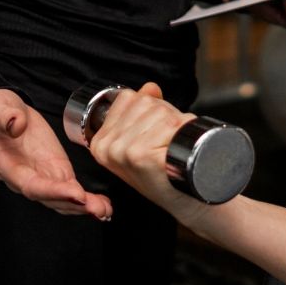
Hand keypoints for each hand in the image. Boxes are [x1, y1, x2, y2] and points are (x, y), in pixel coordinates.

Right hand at [0, 88, 111, 219]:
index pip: (32, 185)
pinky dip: (84, 199)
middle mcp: (24, 176)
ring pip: (61, 198)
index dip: (53, 191)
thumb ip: (4, 115)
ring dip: (83, 206)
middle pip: (49, 198)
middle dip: (73, 205)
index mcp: (8, 165)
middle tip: (97, 209)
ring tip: (104, 210)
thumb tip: (16, 124)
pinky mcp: (52, 168)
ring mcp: (40, 174)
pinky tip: (101, 204)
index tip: (76, 194)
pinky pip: (68, 188)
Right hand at [87, 83, 203, 224]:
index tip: (153, 129)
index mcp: (100, 141)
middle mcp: (108, 146)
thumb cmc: (164, 168)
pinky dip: (181, 130)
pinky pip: (168, 124)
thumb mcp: (145, 137)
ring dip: (174, 122)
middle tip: (167, 140)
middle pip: (144, 102)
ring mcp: (124, 151)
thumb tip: (149, 87)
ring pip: (159, 111)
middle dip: (163, 114)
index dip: (150, 106)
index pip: (128, 98)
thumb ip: (143, 109)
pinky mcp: (142, 155)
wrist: (184, 196)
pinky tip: (176, 149)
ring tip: (171, 146)